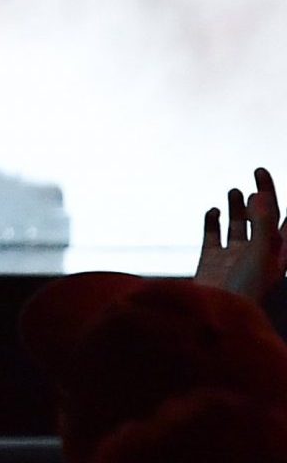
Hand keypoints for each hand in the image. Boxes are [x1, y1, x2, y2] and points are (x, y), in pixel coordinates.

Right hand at [194, 166, 283, 299]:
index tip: (277, 179)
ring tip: (236, 190)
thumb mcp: (261, 253)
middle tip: (258, 171)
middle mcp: (257, 255)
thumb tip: (261, 195)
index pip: (286, 222)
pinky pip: (212, 235)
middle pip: (263, 218)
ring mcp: (233, 258)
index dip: (282, 202)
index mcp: (277, 256)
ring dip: (238, 206)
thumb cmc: (247, 289)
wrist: (216, 317)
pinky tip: (213, 211)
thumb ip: (262, 223)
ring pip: (238, 225)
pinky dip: (212, 221)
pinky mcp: (210, 261)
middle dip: (262, 196)